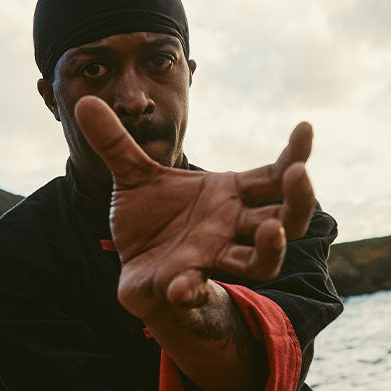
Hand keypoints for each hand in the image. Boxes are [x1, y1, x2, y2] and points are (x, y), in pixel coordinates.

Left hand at [74, 96, 314, 319]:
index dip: (294, 155)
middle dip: (298, 200)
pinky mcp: (187, 282)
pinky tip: (181, 287)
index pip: (273, 176)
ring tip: (273, 231)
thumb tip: (85, 101)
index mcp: (230, 195)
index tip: (306, 128)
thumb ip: (114, 143)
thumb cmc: (148, 219)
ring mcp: (214, 256)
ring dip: (272, 248)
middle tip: (299, 175)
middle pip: (285, 218)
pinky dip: (192, 290)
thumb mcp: (130, 176)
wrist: (131, 263)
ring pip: (263, 261)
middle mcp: (232, 227)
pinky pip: (198, 289)